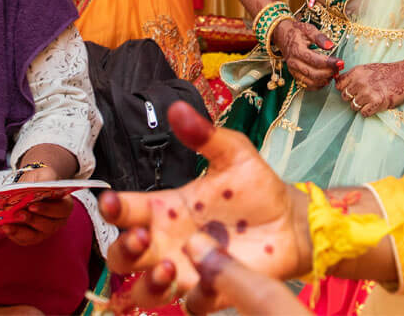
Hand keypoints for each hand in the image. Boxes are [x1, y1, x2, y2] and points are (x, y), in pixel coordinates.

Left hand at [0, 161, 74, 244]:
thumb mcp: (45, 174)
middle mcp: (57, 221)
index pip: (61, 210)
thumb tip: (37, 188)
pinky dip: (13, 235)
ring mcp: (45, 231)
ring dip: (20, 232)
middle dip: (31, 220)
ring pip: (35, 236)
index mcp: (65, 205)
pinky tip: (3, 228)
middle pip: (48, 226)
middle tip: (18, 214)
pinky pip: (24, 240)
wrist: (31, 186)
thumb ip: (44, 180)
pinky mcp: (32, 237)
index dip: (48, 210)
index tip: (32, 206)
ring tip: (6, 225)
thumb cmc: (41, 180)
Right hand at [103, 102, 309, 309]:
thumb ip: (205, 135)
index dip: (112, 208)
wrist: (291, 221)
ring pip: (142, 288)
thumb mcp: (233, 154)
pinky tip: (207, 282)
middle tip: (144, 237)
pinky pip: (190, 304)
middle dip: (123, 249)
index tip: (112, 203)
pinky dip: (193, 298)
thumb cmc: (256, 188)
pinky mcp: (211, 289)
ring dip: (146, 283)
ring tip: (169, 267)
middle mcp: (167, 241)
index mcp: (166, 207)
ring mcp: (186, 268)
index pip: (125, 211)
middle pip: (121, 255)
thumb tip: (178, 108)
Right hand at [272, 21, 341, 89]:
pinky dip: (317, 85)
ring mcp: (293, 70)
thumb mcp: (308, 29)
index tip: (341, 62)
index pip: (315, 60)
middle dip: (329, 72)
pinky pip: (306, 85)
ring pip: (310, 82)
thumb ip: (320, 37)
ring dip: (324, 80)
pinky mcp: (294, 75)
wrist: (282, 35)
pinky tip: (326, 79)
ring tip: (334, 73)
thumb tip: (331, 46)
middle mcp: (294, 63)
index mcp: (297, 50)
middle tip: (339, 67)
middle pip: (313, 74)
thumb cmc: (297, 31)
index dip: (329, 63)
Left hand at [334, 61, 403, 117]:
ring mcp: (367, 92)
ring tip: (371, 99)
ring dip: (361, 105)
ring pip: (353, 106)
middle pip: (345, 97)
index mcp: (356, 72)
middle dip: (352, 98)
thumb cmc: (387, 72)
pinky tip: (375, 104)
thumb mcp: (367, 68)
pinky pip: (363, 113)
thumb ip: (353, 76)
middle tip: (363, 95)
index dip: (344, 89)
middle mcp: (360, 82)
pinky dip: (369, 111)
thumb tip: (338, 82)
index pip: (338, 85)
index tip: (351, 90)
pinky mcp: (376, 102)